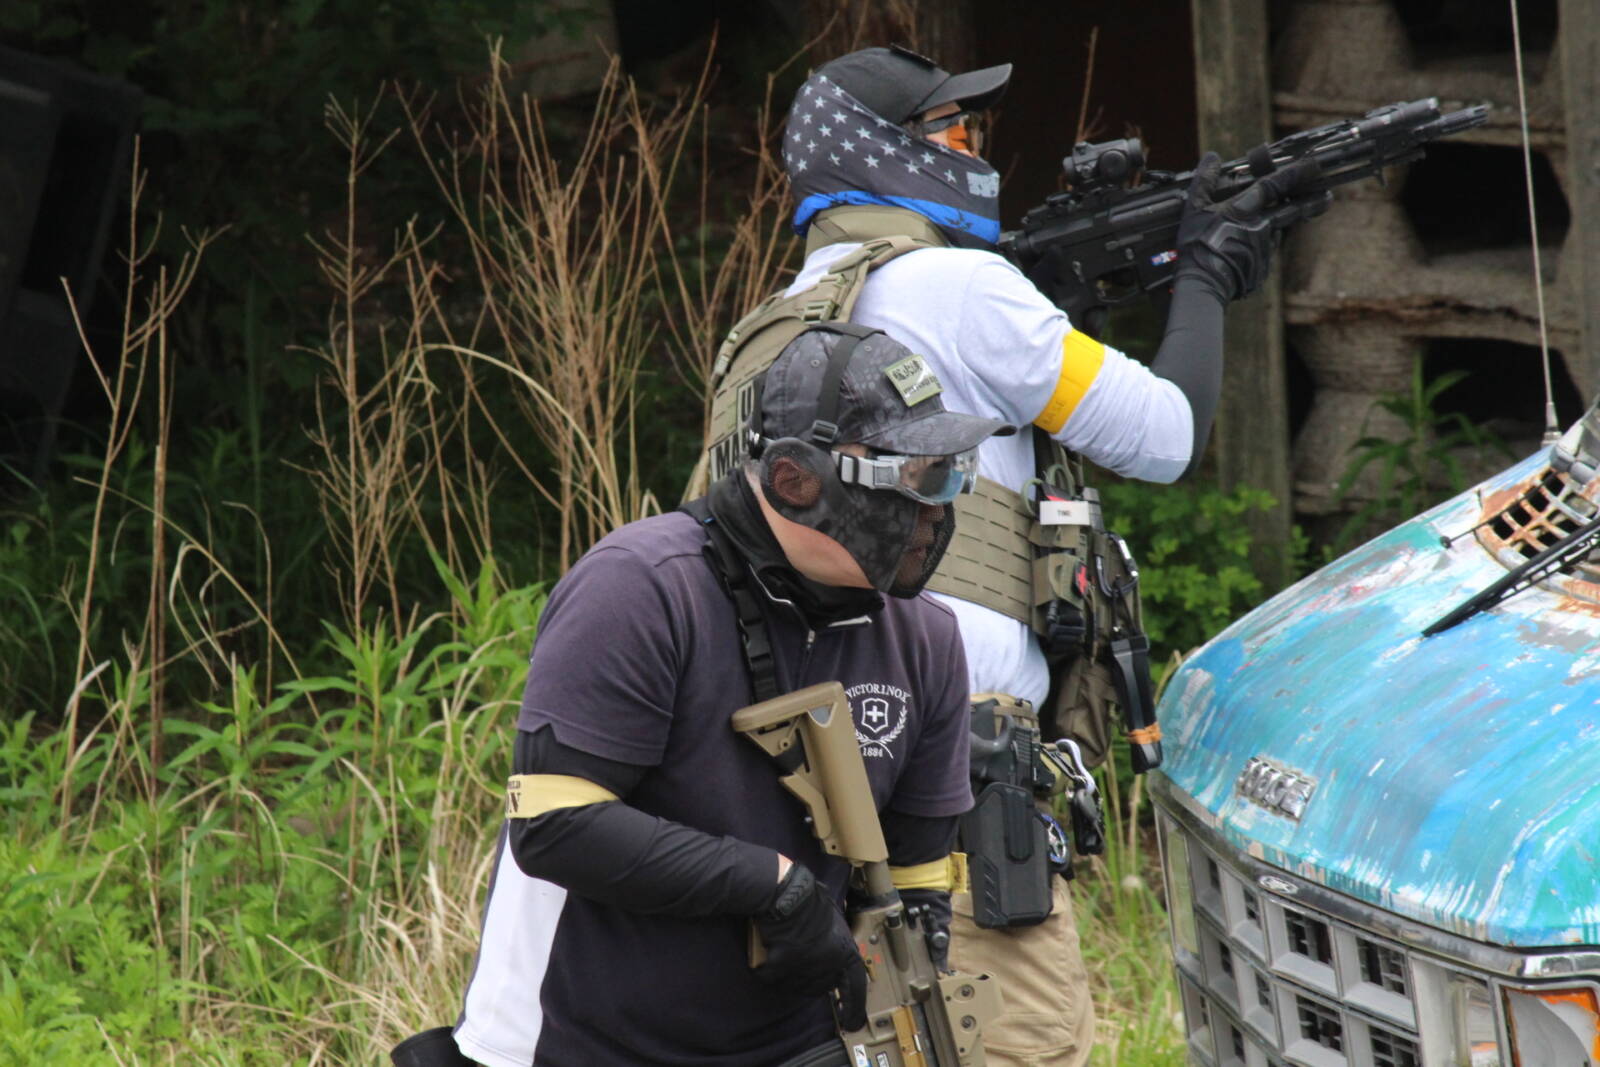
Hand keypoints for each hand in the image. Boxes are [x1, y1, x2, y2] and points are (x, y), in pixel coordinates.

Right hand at [752, 863, 867, 1028]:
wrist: (786, 891)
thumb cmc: (809, 898)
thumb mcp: (833, 918)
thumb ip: (835, 939)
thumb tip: (832, 947)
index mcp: (845, 952)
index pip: (856, 987)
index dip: (855, 1008)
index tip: (851, 1023)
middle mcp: (829, 965)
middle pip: (820, 987)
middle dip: (810, 978)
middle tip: (798, 962)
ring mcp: (806, 968)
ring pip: (794, 985)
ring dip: (787, 974)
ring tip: (780, 950)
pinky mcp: (783, 968)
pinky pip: (771, 977)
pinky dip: (766, 968)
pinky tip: (765, 953)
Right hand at [1176, 151, 1329, 301]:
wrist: (1202, 285)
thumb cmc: (1196, 246)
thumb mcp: (1194, 210)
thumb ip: (1205, 181)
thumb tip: (1212, 157)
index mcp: (1244, 210)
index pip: (1275, 186)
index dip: (1296, 173)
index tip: (1314, 165)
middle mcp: (1260, 227)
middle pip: (1292, 210)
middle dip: (1312, 201)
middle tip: (1328, 196)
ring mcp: (1264, 249)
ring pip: (1273, 233)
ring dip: (1269, 230)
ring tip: (1248, 235)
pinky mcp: (1262, 269)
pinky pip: (1262, 255)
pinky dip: (1254, 252)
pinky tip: (1237, 258)